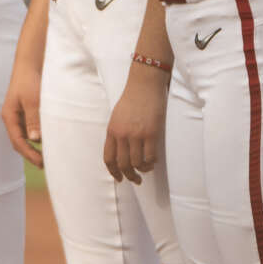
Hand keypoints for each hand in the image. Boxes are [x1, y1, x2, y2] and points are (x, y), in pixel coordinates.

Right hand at [0, 57, 42, 164]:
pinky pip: (33, 128)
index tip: (41, 162)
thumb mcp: (32, 100)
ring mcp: (20, 116)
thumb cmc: (29, 80)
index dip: (28, 154)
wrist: (29, 65)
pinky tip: (50, 139)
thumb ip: (33, 119)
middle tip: (45, 164)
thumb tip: (35, 139)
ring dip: (36, 146)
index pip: (17, 141)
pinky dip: (40, 136)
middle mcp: (13, 119)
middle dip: (31, 153)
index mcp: (9, 117)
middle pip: (20, 142)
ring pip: (27, 136)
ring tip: (50, 154)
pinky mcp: (28, 113)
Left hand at [103, 58, 166, 182]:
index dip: (114, 172)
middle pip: (123, 164)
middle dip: (129, 176)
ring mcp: (136, 134)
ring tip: (147, 169)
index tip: (120, 179)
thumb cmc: (132, 98)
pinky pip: (150, 156)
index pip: (109, 158)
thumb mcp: (117, 116)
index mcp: (111, 131)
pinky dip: (151, 162)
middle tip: (136, 180)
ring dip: (143, 170)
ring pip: (137, 163)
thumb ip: (117, 133)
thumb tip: (121, 151)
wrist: (144, 84)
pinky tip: (153, 161)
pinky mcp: (151, 133)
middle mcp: (122, 135)